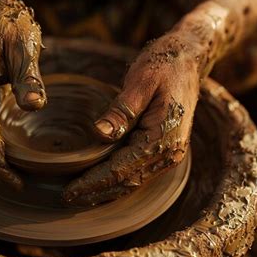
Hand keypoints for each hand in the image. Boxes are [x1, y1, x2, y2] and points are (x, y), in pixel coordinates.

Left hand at [63, 31, 200, 205]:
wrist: (188, 59)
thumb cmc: (164, 65)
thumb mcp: (142, 81)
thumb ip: (122, 110)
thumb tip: (100, 134)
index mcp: (164, 137)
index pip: (122, 169)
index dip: (94, 182)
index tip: (70, 190)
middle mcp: (169, 152)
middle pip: (127, 182)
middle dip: (96, 191)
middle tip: (68, 197)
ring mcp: (168, 153)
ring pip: (133, 181)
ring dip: (106, 191)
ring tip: (80, 196)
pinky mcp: (163, 149)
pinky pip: (138, 172)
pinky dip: (117, 181)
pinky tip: (100, 184)